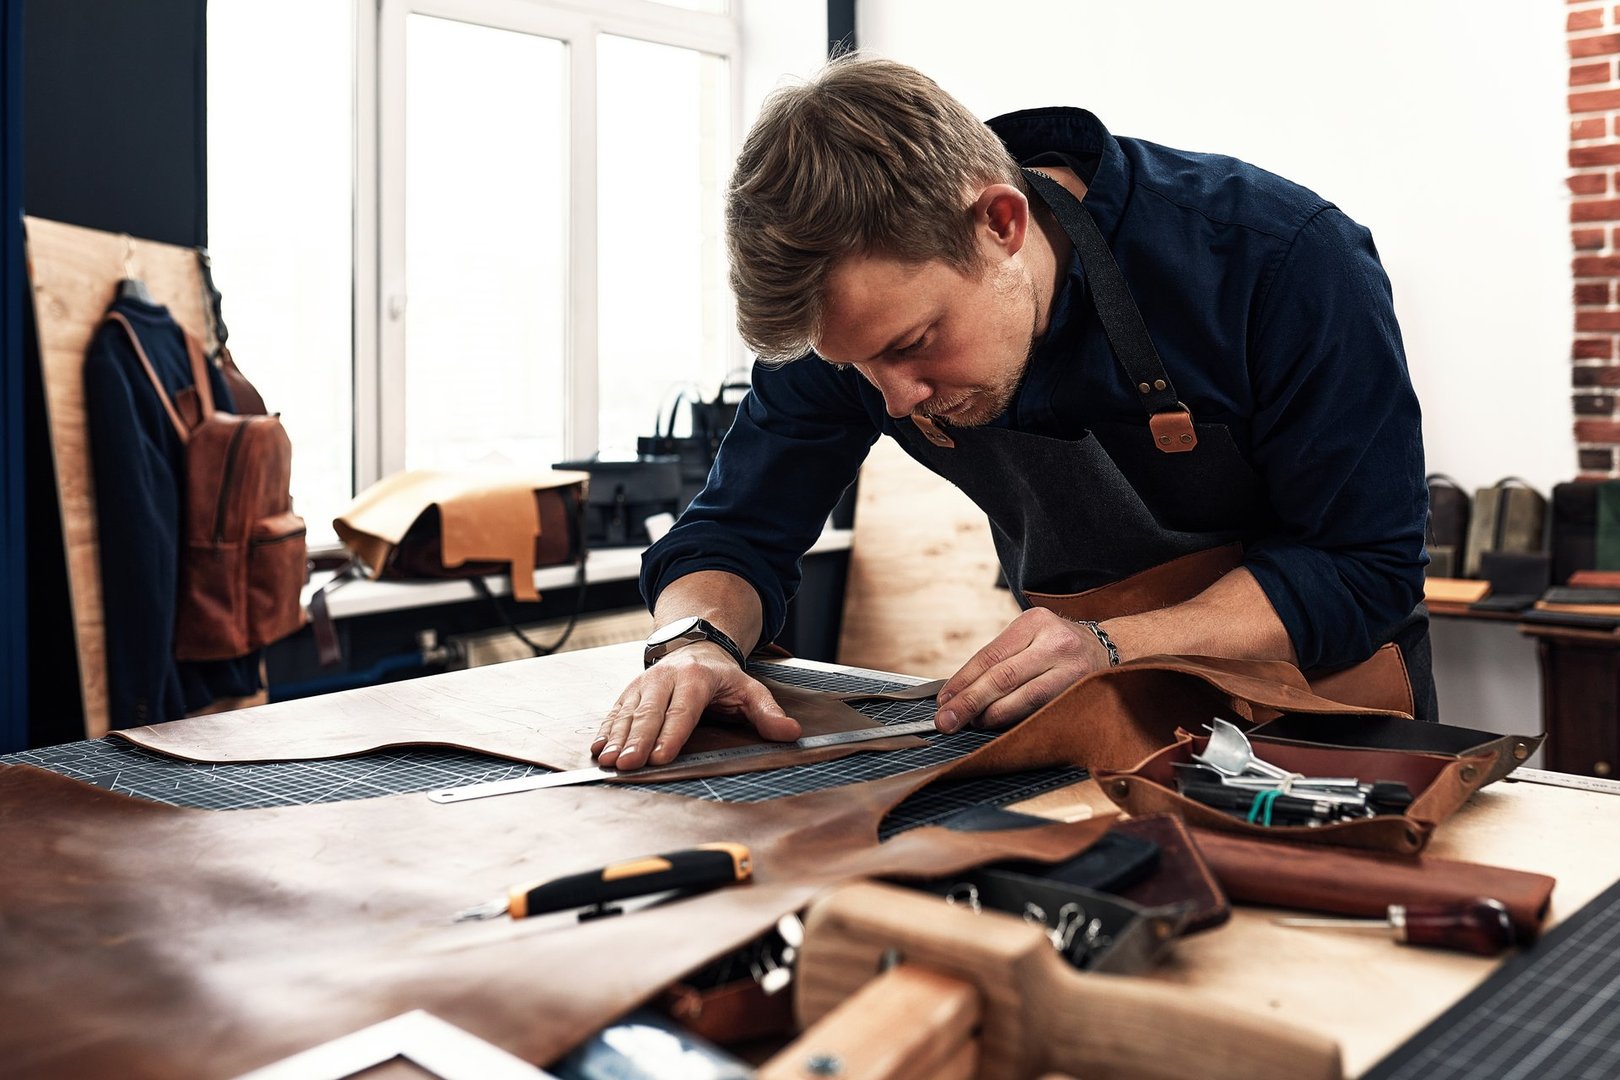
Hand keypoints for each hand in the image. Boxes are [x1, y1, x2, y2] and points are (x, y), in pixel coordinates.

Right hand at [592, 643, 800, 770]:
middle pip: (650, 713)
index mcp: (697, 679)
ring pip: (629, 712)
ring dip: (617, 738)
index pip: (683, 710)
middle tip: (627, 765)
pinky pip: (616, 711)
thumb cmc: (723, 676)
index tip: (661, 757)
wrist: (695, 644)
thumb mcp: (750, 689)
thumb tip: (791, 733)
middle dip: (637, 741)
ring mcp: (645, 683)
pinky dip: (606, 730)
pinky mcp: (631, 691)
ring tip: (608, 761)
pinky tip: (598, 749)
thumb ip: (767, 713)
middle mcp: (666, 678)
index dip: (671, 735)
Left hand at [934, 608, 1112, 732]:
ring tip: (972, 724)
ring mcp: (1072, 668)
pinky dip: (1017, 719)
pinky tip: (1000, 725)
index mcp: (1034, 622)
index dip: (963, 681)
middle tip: (947, 720)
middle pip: (1003, 677)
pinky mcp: (1082, 691)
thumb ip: (1000, 659)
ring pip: (1024, 698)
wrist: (1112, 650)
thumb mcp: (1031, 637)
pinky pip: (1042, 710)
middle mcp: (1055, 642)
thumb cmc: (1058, 647)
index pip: (990, 656)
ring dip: (992, 715)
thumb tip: (956, 693)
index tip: (943, 700)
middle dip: (970, 702)